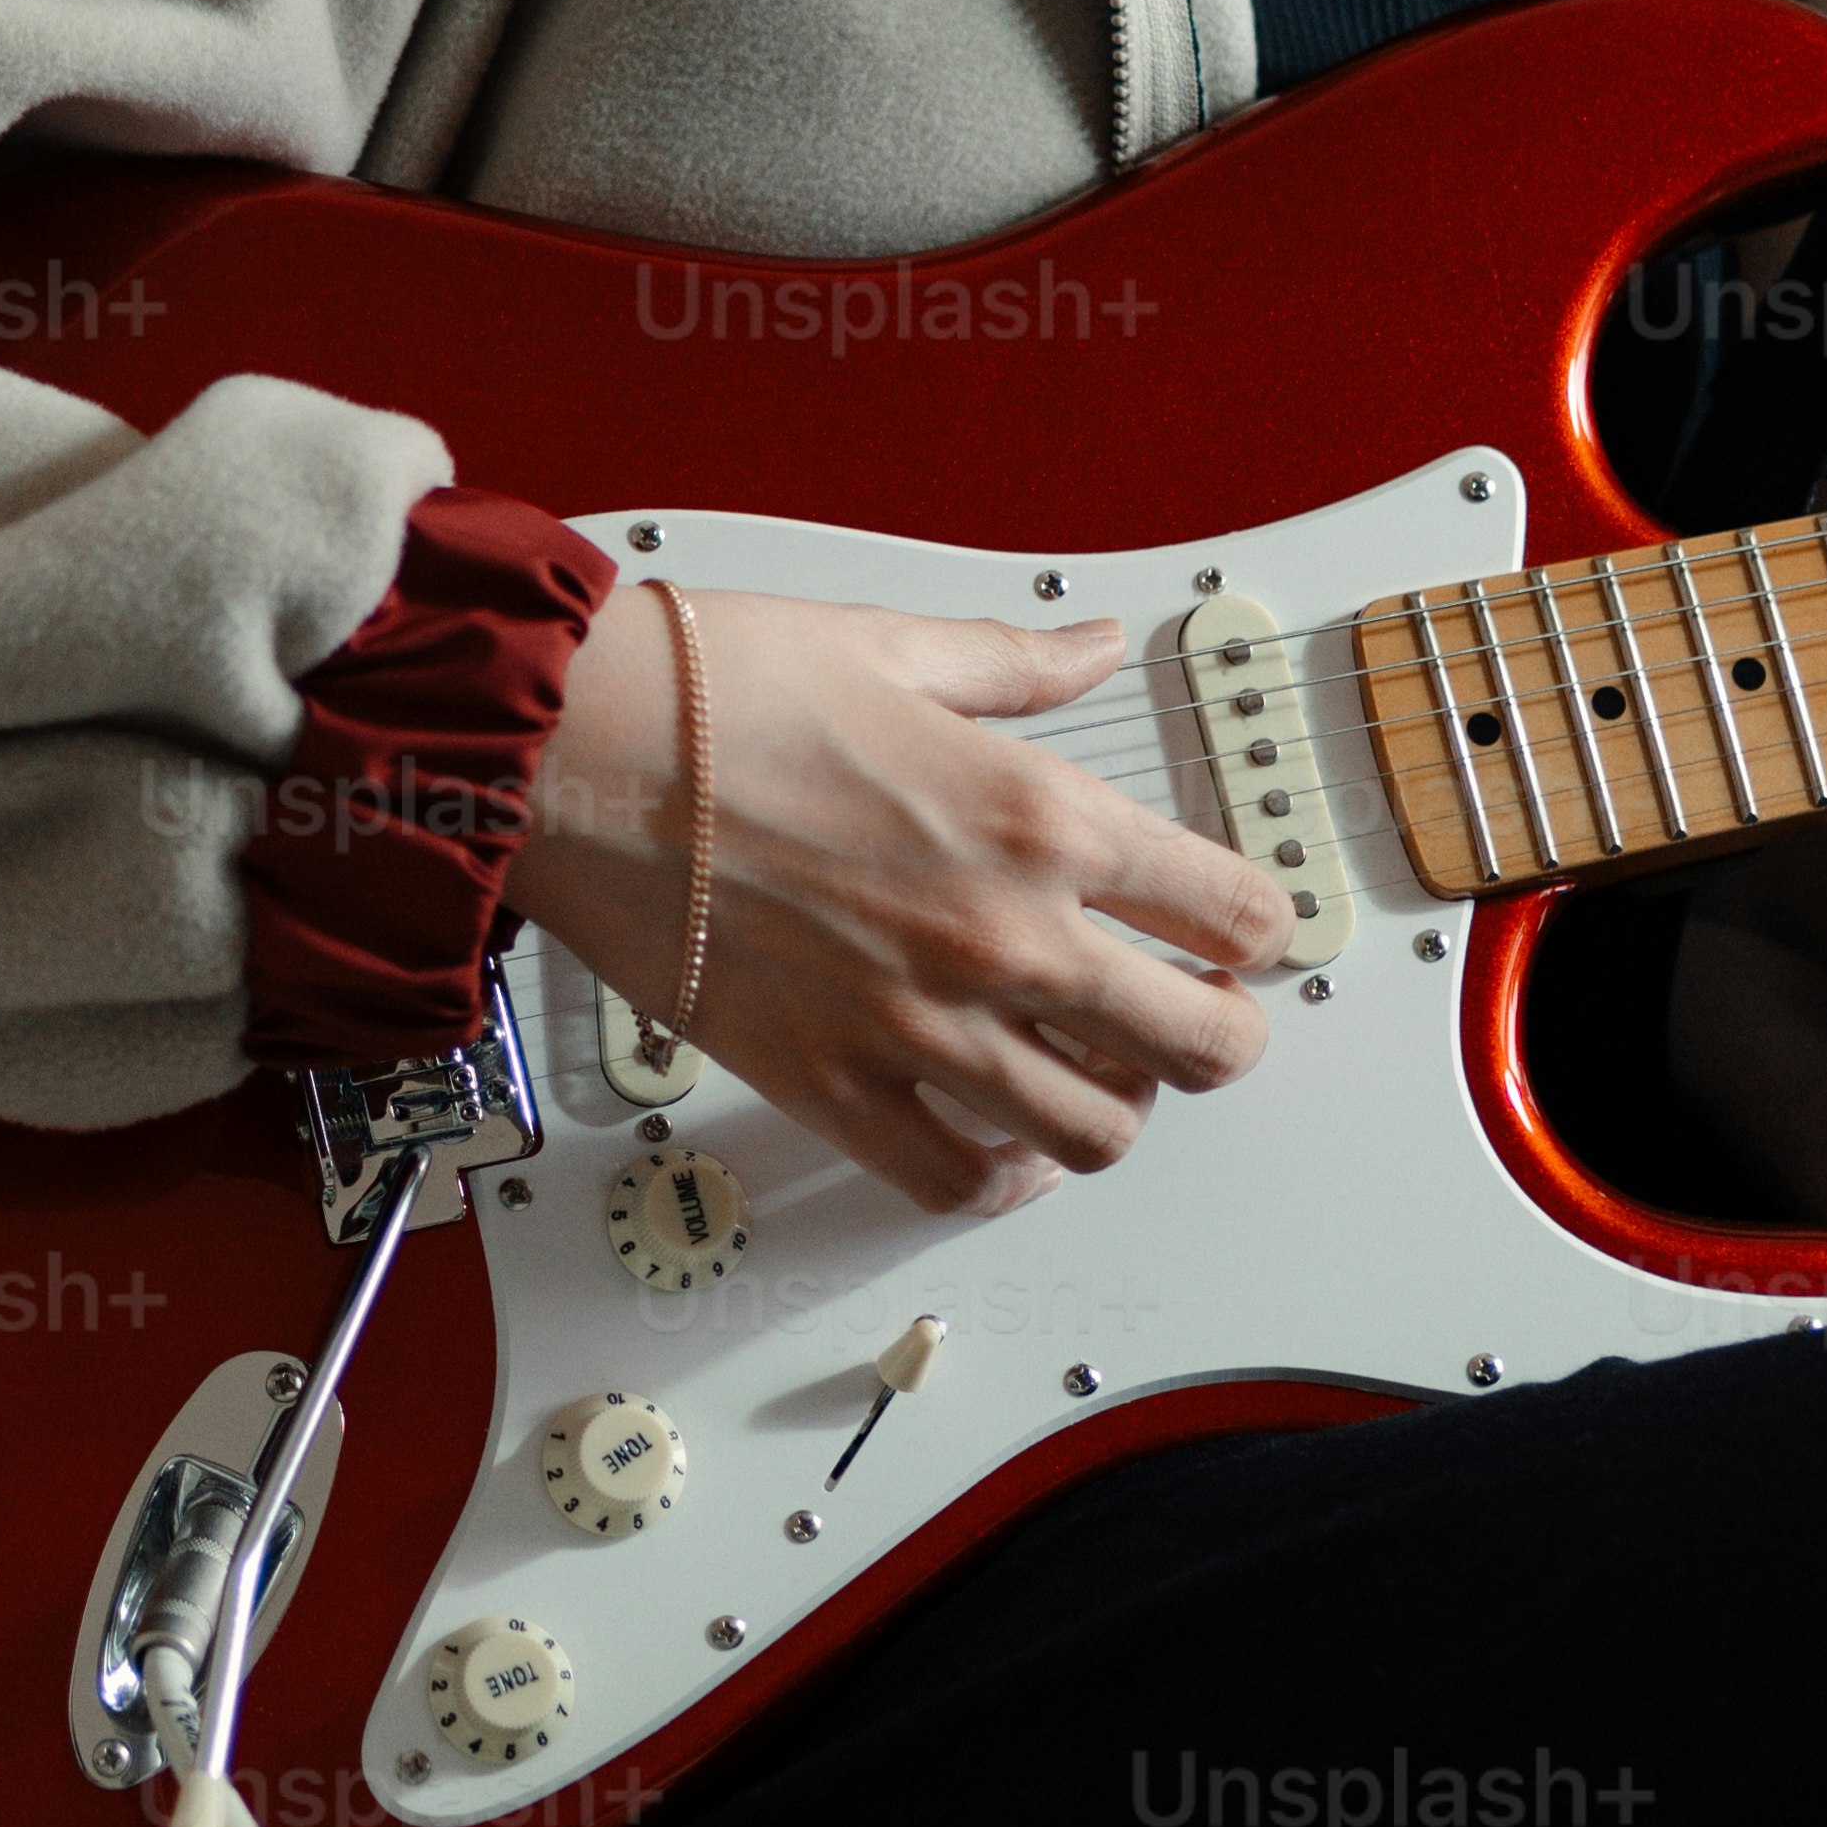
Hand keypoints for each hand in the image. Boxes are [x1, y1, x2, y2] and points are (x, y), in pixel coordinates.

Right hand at [502, 585, 1286, 1220]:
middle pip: (1200, 1046)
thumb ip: (1016, 666)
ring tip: (1095, 1076)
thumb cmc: (713, 692)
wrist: (571, 753)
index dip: (1255, 924)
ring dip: (1120, 1110)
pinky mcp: (829, 1087)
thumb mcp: (894, 646)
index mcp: (1038, 817)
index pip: (1231, 909)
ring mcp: (921, 1027)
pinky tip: (996, 1142)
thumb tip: (1092, 649)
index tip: (1236, 924)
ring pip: (1097, 1133)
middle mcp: (1004, 937)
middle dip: (1226, 1037)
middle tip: (1203, 1017)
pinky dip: (996, 1178)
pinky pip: (954, 1180)